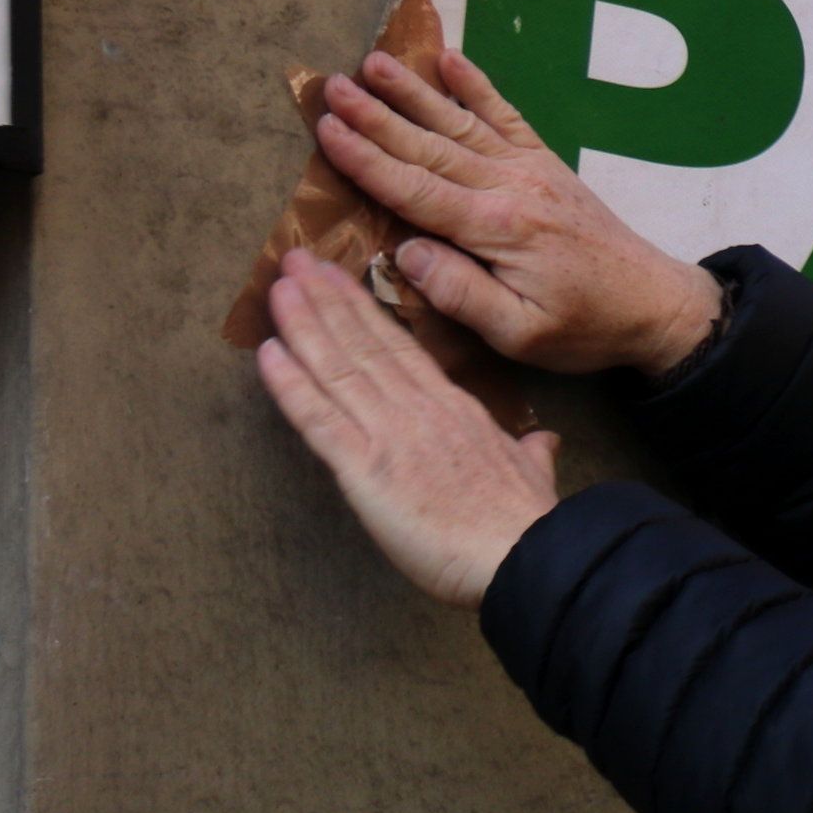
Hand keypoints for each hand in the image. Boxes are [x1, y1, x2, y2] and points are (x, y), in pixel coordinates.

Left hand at [256, 252, 563, 605]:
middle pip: (365, 344)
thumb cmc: (525, 521)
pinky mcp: (366, 469)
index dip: (364, 311)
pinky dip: (291, 385)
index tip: (339, 279)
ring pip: (338, 368)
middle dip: (326, 300)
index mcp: (455, 409)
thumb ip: (531, 452)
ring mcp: (391, 435)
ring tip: (278, 287)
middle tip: (295, 260)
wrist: (524, 553)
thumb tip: (544, 441)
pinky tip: (268, 354)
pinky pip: (320, 418)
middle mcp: (419, 410)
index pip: (401, 350)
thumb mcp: (532, 473)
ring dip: (303, 325)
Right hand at [314, 45, 723, 376]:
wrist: (655, 304)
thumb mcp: (518, 332)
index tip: (326, 129)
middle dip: (375, 115)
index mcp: (497, 228)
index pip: (414, 188)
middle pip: (429, 145)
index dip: (366, 160)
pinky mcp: (547, 165)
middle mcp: (511, 186)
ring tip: (373, 61)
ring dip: (414, 91)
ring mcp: (531, 169)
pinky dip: (478, 86)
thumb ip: (459, 292)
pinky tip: (451, 60)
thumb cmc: (584, 328)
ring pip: (461, 122)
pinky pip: (507, 117)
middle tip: (330, 85)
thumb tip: (405, 251)